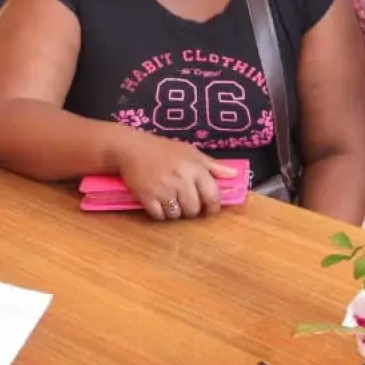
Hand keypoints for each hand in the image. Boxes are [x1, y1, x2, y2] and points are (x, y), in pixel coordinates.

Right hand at [110, 130, 242, 220]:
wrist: (131, 148)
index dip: (213, 206)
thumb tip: (234, 174)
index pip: (212, 195)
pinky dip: (159, 213)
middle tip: (184, 201)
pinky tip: (157, 202)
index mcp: (195, 168)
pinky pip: (159, 216)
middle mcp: (181, 180)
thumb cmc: (163, 150)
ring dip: (174, 212)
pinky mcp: (147, 196)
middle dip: (191, 209)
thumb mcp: (190, 152)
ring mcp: (163, 189)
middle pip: (194, 209)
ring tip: (169, 200)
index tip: (209, 207)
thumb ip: (213, 165)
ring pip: (177, 215)